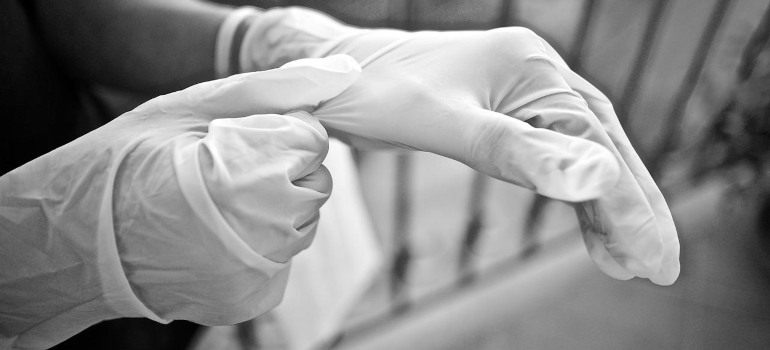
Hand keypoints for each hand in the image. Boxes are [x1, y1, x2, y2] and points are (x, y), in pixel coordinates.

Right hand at [0, 56, 359, 347]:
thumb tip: (324, 83)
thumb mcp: (186, 110)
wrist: (78, 241)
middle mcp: (266, 229)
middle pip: (316, 183)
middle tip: (234, 169)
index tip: (249, 136)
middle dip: (286, 169)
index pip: (312, 141)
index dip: (282, 132)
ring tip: (222, 203)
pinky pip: (284, 259)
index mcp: (250, 174)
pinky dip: (264, 244)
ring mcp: (260, 269)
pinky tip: (219, 235)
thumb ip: (261, 94)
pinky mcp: (253, 298)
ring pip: (304, 224)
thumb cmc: (127, 165)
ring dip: (279, 207)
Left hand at [240, 8, 678, 285]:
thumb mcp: (442, 124)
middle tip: (659, 266)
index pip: (594, 143)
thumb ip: (513, 151)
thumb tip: (592, 180)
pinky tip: (587, 224)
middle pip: (602, 145)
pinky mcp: (506, 111)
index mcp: (529, 67)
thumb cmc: (375, 90)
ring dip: (607, 205)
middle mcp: (536, 73)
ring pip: (583, 152)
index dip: (627, 202)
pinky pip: (552, 153)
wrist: (335, 73)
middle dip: (632, 207)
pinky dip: (572, 192)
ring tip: (626, 260)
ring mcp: (522, 91)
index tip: (654, 256)